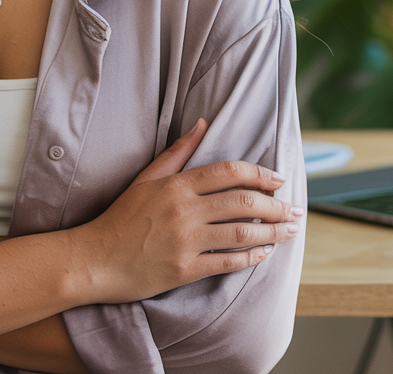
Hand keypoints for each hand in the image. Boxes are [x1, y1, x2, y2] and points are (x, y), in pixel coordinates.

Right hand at [74, 118, 302, 302]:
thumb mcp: (146, 177)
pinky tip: (265, 254)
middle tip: (295, 209)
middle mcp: (184, 210)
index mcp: (176, 185)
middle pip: (242, 203)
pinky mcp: (186, 269)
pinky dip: (252, 257)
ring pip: (242, 233)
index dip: (259, 174)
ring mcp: (186, 241)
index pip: (228, 172)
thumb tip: (203, 123)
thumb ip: (177, 152)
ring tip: (291, 231)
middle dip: (276, 206)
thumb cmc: (122, 216)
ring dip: (273, 232)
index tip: (279, 179)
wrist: (97, 258)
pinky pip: (228, 262)